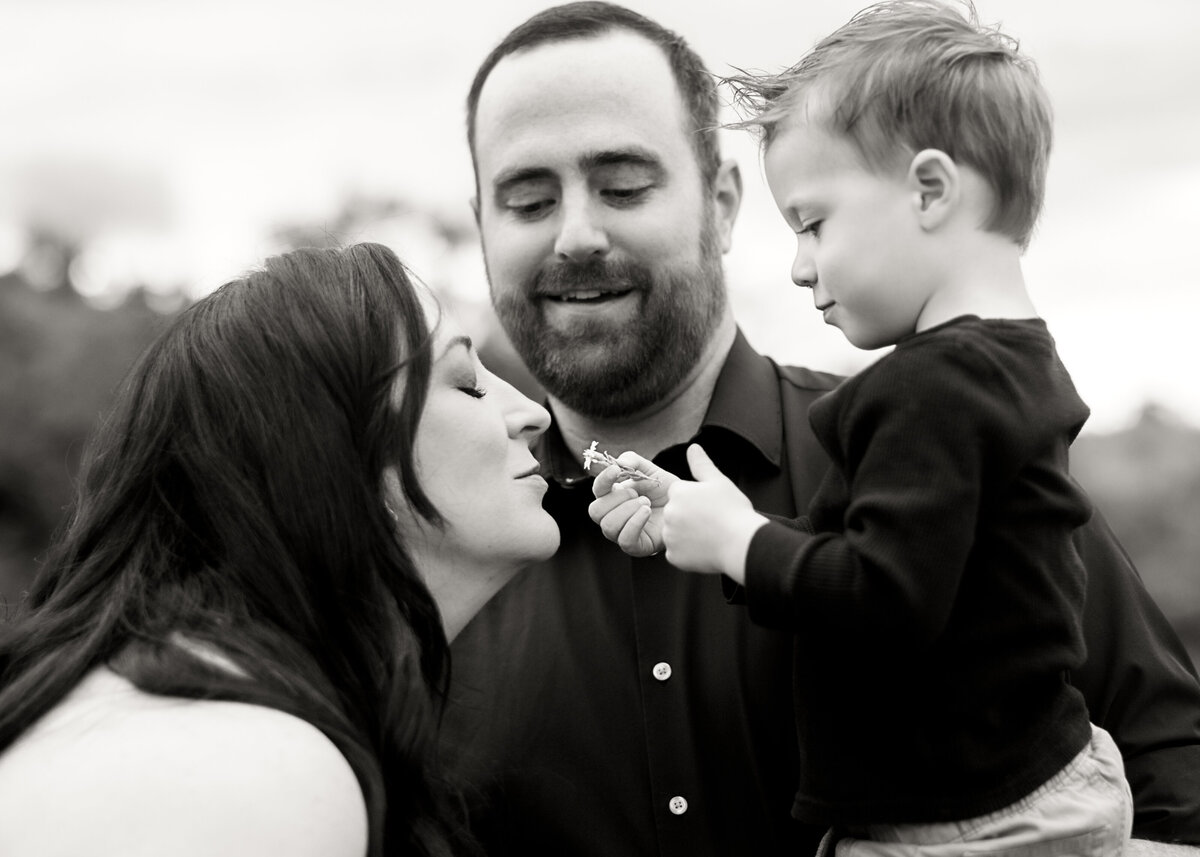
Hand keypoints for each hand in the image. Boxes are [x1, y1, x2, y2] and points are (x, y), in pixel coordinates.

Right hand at [588, 452, 677, 556]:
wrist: (686, 509)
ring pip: (608, 526)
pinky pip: (624, 539)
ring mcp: (622, 532)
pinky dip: (635, 523)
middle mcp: (613, 516)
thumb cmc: (666, 492)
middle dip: (616, 499)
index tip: (616, 470)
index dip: (603, 479)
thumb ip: (634, 461)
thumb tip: (618, 461)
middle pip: (595, 511)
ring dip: (628, 510)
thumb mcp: (651, 471)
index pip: (597, 490)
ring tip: (646, 503)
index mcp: (613, 497)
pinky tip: (647, 512)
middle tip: (637, 493)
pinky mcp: (635, 546)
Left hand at [662, 444, 766, 581]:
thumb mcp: (719, 482)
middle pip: (676, 513)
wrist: (742, 544)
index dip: (696, 500)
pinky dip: (688, 552)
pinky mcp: (673, 556)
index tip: (711, 507)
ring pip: (676, 533)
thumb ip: (701, 465)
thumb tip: (692, 447)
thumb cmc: (734, 511)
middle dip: (689, 517)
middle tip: (712, 522)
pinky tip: (705, 548)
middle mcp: (669, 513)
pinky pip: (678, 552)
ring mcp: (670, 536)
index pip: (680, 494)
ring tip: (710, 535)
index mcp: (678, 492)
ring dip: (688, 534)